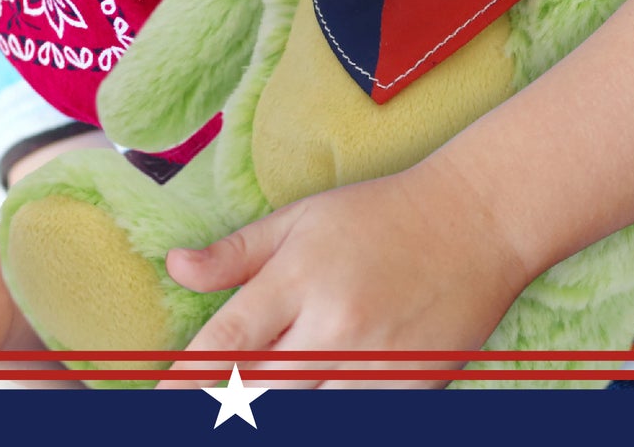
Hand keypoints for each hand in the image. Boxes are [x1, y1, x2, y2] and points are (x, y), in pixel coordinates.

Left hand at [157, 154, 528, 389]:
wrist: (474, 222)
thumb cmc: (379, 216)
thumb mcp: (300, 219)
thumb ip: (236, 252)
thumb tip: (175, 266)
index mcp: (299, 277)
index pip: (228, 343)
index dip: (186, 378)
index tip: (158, 398)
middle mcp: (333, 326)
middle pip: (259, 394)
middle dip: (224, 406)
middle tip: (196, 408)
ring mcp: (374, 366)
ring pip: (306, 415)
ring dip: (277, 411)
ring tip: (252, 403)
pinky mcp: (410, 391)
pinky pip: (354, 417)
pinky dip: (331, 412)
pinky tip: (313, 398)